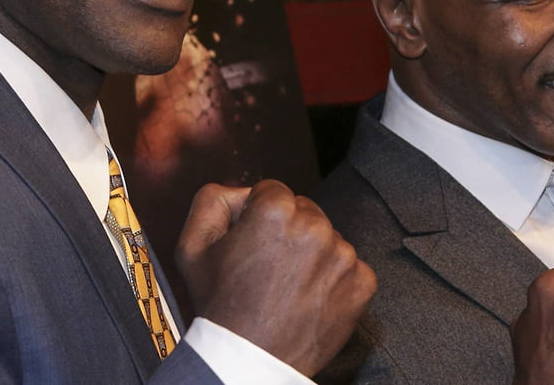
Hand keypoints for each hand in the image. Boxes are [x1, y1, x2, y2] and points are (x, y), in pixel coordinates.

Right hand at [176, 180, 376, 375]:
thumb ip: (212, 200)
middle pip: (303, 211)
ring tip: (286, 286)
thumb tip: (242, 191)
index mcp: (275, 211)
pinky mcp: (362, 283)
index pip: (273, 191)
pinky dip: (333, 279)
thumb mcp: (192, 247)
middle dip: (287, 230)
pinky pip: (350, 266)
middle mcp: (315, 226)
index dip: (257, 216)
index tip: (251, 244)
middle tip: (267, 268)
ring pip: (327, 238)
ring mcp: (343, 256)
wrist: (250, 361)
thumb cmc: (220, 306)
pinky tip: (308, 298)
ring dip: (311, 254)